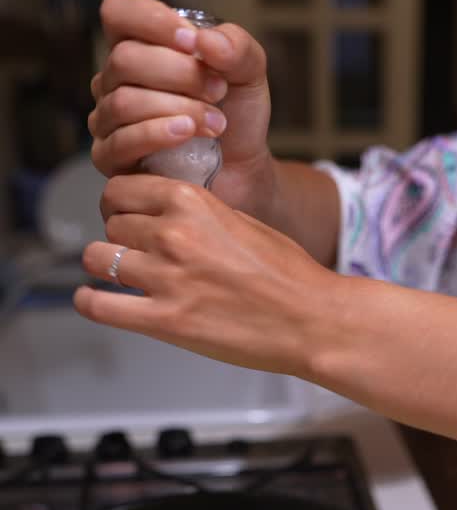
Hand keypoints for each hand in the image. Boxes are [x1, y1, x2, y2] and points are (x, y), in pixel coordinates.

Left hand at [74, 174, 339, 376]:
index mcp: (192, 202)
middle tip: (131, 250)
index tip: (125, 214)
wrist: (313, 320)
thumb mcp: (242, 221)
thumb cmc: (289, 276)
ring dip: (105, 267)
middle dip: (118, 235)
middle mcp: (173, 234)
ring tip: (120, 276)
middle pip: (110, 222)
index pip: (122, 188)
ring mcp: (166, 278)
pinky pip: (100, 305)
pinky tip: (94, 300)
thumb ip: (199, 214)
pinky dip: (90, 302)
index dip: (120, 203)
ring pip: (97, 258)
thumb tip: (165, 214)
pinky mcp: (165, 321)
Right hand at [88, 0, 276, 217]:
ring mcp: (108, 119)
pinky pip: (122, 141)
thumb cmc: (236, 115)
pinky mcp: (111, 158)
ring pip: (124, 101)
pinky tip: (188, 134)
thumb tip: (205, 41)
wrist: (243, 169)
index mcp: (140, 46)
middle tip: (219, 91)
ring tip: (216, 123)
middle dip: (180, 73)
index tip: (193, 43)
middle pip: (124, 59)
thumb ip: (237, 48)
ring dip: (179, 108)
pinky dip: (159, 134)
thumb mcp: (248, 72)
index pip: (119, 12)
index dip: (152, 20)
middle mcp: (115, 80)